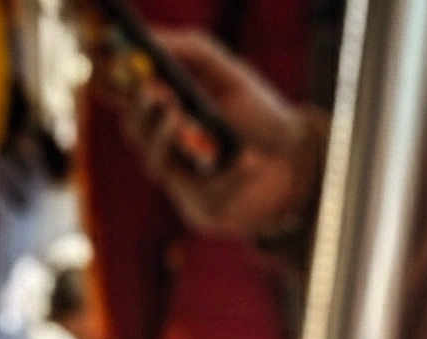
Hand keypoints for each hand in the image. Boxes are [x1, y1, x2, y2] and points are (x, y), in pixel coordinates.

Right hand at [109, 31, 325, 240]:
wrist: (300, 158)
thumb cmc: (260, 114)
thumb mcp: (226, 72)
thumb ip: (190, 49)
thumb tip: (149, 38)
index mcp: (170, 115)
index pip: (133, 104)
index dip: (125, 91)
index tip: (132, 72)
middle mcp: (171, 150)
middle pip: (136, 136)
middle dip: (144, 115)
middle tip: (160, 96)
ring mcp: (184, 184)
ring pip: (156, 165)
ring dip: (168, 139)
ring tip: (183, 116)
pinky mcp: (204, 212)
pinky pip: (203, 194)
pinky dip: (229, 175)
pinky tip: (251, 162)